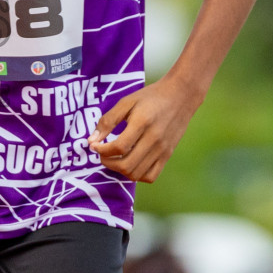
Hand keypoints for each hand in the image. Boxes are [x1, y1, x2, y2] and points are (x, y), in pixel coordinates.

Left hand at [87, 74, 203, 182]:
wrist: (181, 96)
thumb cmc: (150, 97)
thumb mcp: (126, 102)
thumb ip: (108, 121)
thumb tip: (91, 141)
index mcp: (142, 123)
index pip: (119, 147)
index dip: (102, 150)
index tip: (94, 146)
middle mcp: (154, 139)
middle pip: (127, 165)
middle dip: (108, 163)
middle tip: (102, 154)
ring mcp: (163, 150)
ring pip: (137, 174)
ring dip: (120, 170)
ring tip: (114, 159)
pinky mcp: (168, 155)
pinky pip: (151, 176)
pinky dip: (137, 175)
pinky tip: (130, 163)